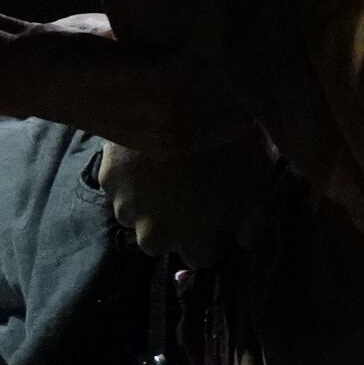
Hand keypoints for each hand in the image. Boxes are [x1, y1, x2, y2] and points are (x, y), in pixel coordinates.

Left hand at [0, 9, 249, 152]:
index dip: (257, 89)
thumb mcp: (134, 87)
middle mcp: (176, 138)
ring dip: (238, 41)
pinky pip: (211, 57)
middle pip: (246, 102)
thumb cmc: (77, 70)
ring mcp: (169, 115)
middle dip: (257, 64)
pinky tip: (213, 1)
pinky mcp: (160, 85)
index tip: (268, 53)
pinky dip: (213, 29)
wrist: (26, 72)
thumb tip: (217, 34)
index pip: (243, 124)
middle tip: (267, 23)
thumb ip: (175, 77)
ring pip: (233, 78)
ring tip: (245, 7)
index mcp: (173, 145)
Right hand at [97, 137, 272, 268]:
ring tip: (162, 170)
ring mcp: (126, 209)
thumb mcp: (256, 180)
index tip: (215, 217)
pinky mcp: (107, 181)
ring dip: (147, 202)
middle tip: (186, 190)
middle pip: (162, 240)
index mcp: (195, 242)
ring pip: (135, 215)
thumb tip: (248, 241)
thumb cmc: (229, 146)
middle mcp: (155, 237)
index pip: (201, 258)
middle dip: (172, 223)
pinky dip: (129, 176)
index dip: (209, 238)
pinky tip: (143, 153)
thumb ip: (253, 218)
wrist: (181, 106)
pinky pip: (118, 187)